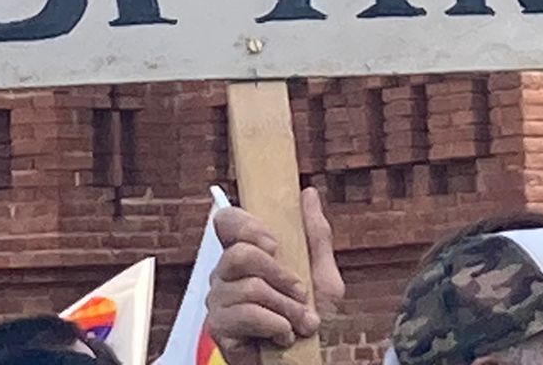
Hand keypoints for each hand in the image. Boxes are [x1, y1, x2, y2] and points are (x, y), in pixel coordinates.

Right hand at [205, 188, 344, 364]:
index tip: (274, 243)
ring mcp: (219, 302)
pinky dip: (275, 325)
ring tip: (301, 323)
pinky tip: (284, 336)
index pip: (226, 222)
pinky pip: (246, 314)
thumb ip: (315, 236)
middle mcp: (225, 274)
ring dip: (286, 307)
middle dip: (280, 275)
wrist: (309, 362)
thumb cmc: (311, 323)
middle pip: (240, 254)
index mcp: (245, 255)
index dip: (246, 224)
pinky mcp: (219, 329)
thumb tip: (308, 194)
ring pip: (250, 287)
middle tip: (301, 293)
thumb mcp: (323, 277)